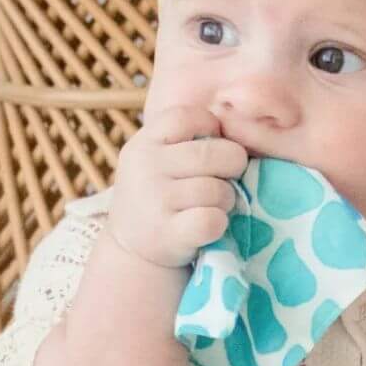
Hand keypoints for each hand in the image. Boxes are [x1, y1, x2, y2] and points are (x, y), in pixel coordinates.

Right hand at [107, 102, 247, 268]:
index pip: (189, 117)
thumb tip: (234, 129)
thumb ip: (185, 141)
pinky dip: (220, 224)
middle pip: (214, 153)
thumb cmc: (157, 195)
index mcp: (145, 142)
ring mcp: (155, 200)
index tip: (213, 145)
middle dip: (231, 166)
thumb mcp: (156, 159)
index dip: (211, 128)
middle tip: (225, 179)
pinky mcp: (168, 234)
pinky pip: (213, 220)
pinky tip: (210, 225)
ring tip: (214, 205)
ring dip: (227, 199)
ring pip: (217, 189)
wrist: (131, 249)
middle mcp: (146, 167)